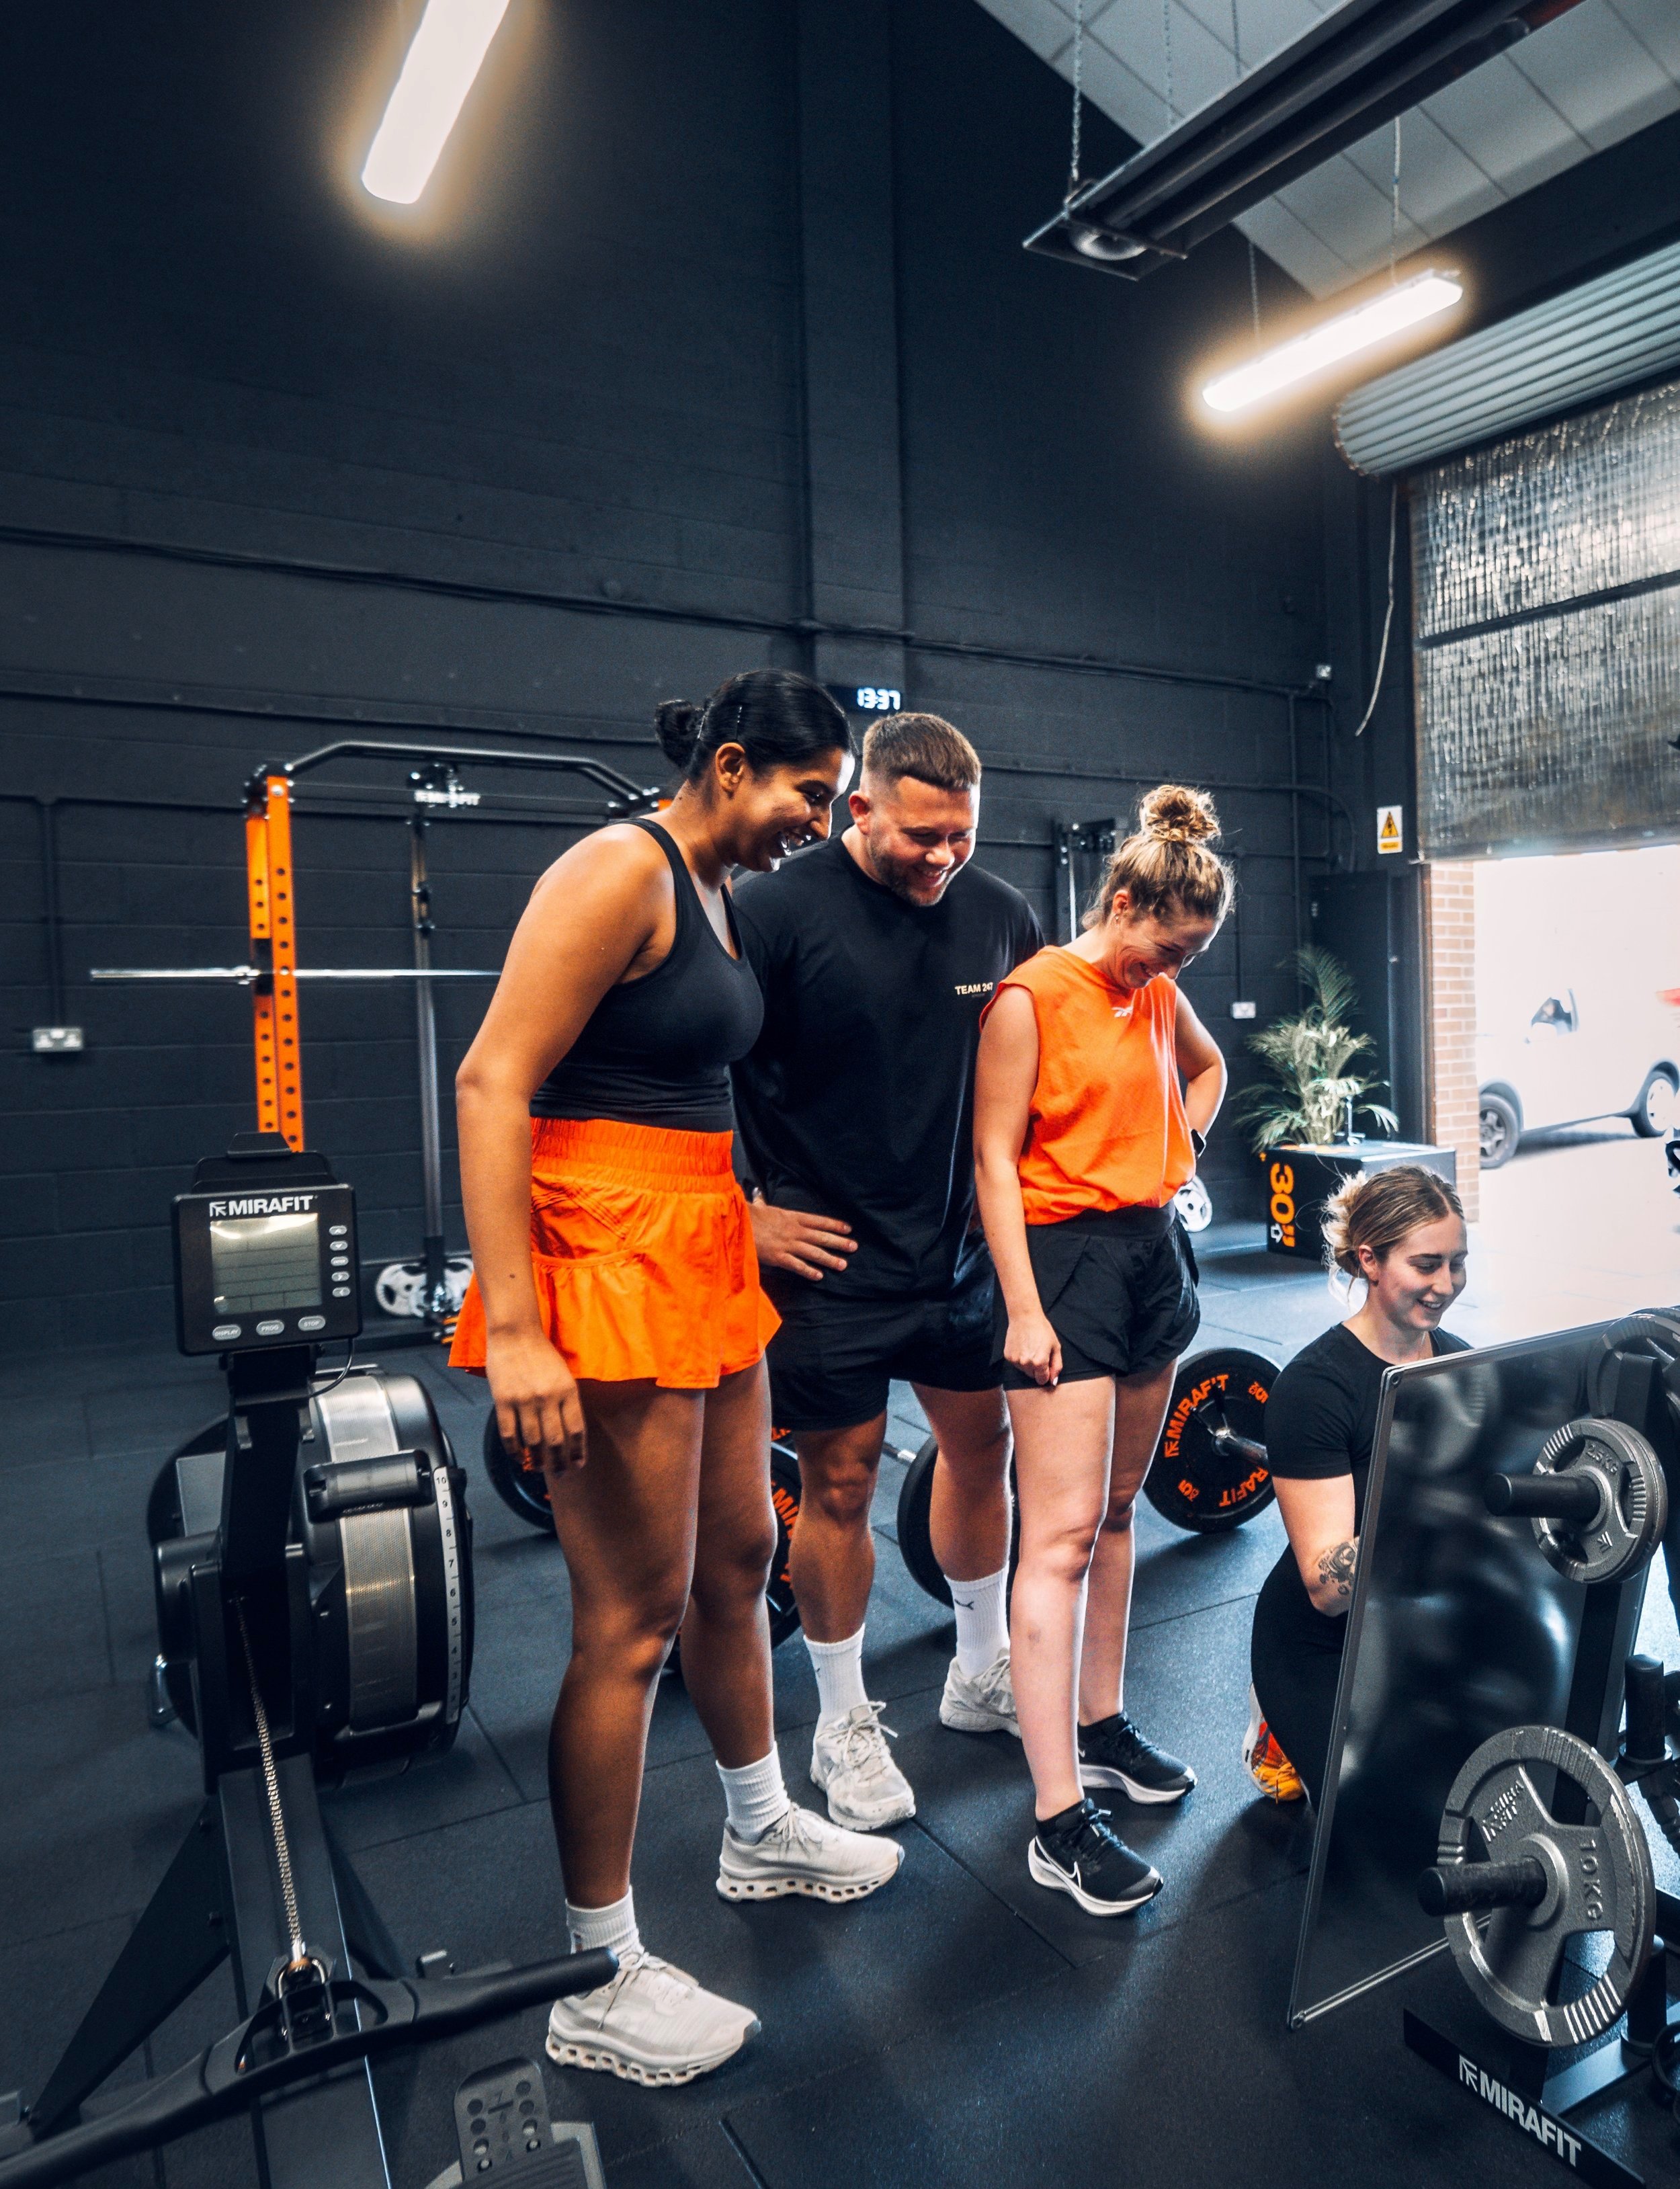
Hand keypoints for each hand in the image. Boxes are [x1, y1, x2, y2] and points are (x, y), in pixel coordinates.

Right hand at [485, 1326, 586, 1472]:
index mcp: (567, 1391)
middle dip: (559, 1462)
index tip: (577, 1465)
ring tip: (538, 1468)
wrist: (516, 1333)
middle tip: (559, 1472)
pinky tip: (518, 1457)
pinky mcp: (503, 1400)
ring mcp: (524, 1400)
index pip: (576, 1430)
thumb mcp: (564, 1374)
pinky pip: (509, 1433)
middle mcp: (548, 1397)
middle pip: (555, 1441)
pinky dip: (514, 1450)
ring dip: (536, 1459)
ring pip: (532, 1441)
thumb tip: (569, 1433)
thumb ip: (567, 1401)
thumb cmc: (542, 1353)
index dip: (578, 1452)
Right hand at [748, 1195, 855, 1280]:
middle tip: (853, 1247)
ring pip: (814, 1252)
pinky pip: (797, 1265)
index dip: (834, 1224)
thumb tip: (758, 1196)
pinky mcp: (779, 1257)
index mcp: (791, 1217)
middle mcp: (794, 1230)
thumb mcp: (759, 1208)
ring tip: (842, 1264)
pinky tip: (819, 1276)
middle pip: (821, 1237)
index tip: (848, 1228)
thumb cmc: (748, 1216)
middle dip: (839, 1242)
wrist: (737, 1224)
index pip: (818, 1221)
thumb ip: (762, 1204)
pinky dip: (809, 1271)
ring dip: (829, 1258)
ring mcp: (788, 1244)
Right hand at [1004, 1310, 1061, 1388]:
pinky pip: (1016, 1363)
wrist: (1025, 1317)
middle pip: (1032, 1376)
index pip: (1042, 1380)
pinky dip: (1019, 1358)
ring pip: (1024, 1370)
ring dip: (1027, 1364)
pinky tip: (1022, 1346)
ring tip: (1030, 1348)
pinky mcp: (1008, 1356)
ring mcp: (1015, 1360)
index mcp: (1040, 1363)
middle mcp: (1026, 1364)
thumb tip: (1053, 1382)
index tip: (1045, 1363)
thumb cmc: (1042, 1330)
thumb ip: (1056, 1365)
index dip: (1045, 1373)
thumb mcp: (1055, 1347)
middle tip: (1038, 1353)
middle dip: (1036, 1368)